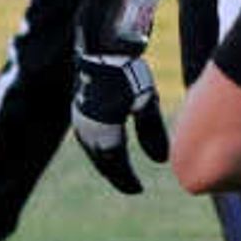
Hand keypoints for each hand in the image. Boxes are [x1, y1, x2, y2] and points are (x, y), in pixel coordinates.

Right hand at [71, 49, 168, 192]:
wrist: (101, 51)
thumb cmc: (127, 75)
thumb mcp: (146, 103)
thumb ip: (152, 132)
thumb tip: (161, 161)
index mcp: (103, 130)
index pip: (114, 164)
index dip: (126, 179)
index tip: (138, 190)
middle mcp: (87, 129)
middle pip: (102, 162)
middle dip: (117, 175)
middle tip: (131, 187)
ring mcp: (80, 120)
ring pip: (93, 151)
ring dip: (107, 164)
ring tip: (121, 172)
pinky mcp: (79, 111)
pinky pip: (88, 140)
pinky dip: (100, 151)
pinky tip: (109, 151)